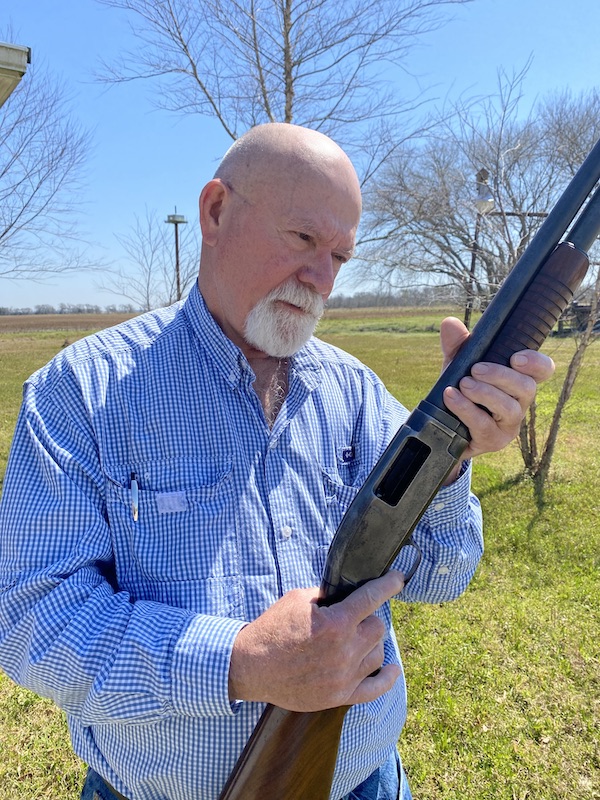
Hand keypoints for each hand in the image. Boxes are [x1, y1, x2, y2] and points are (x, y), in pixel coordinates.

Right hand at [228, 571, 404, 711]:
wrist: (252, 666)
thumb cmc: (273, 628)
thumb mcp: (298, 599)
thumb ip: (327, 595)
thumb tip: (347, 592)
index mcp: (335, 623)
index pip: (372, 598)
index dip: (389, 585)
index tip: (398, 578)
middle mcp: (344, 651)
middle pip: (378, 627)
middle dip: (368, 617)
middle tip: (354, 616)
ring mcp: (344, 676)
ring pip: (378, 653)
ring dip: (370, 642)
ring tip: (355, 638)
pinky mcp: (339, 696)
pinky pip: (374, 689)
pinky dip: (386, 678)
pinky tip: (391, 668)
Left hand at [439, 316, 554, 463]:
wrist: (441, 425)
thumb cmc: (460, 389)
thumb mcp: (457, 364)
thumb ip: (456, 345)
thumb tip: (450, 323)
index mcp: (518, 380)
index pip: (543, 370)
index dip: (537, 363)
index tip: (516, 357)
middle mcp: (519, 403)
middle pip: (526, 388)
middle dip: (501, 376)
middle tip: (475, 370)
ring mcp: (509, 425)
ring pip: (509, 409)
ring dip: (485, 393)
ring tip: (462, 384)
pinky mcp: (493, 441)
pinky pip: (485, 426)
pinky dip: (467, 409)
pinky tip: (451, 397)